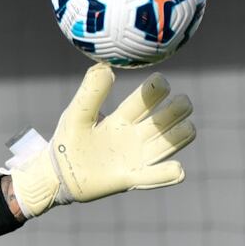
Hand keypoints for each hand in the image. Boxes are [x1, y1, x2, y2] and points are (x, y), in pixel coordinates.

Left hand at [7, 63, 194, 218]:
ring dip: (179, 136)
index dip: (154, 91)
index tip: (161, 81)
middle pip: (162, 121)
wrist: (56, 174)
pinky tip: (177, 169)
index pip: (143, 101)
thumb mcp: (77, 114)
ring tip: (188, 127)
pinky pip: (153, 176)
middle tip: (183, 102)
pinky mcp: (129, 178)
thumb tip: (106, 67)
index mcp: (122, 118)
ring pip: (166, 144)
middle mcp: (134, 136)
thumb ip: (90, 92)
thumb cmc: (68, 141)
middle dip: (176, 111)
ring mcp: (135, 157)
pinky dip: (167, 174)